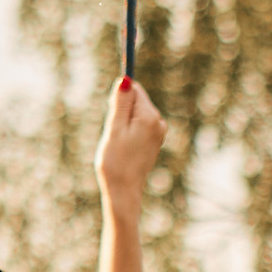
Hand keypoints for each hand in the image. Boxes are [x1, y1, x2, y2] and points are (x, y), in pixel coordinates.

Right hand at [94, 77, 165, 210]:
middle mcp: (159, 123)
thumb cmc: (115, 161)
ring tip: (119, 144)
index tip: (112, 116)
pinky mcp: (155, 141)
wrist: (124, 191)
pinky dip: (128, 132)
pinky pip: (139, 126)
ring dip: (123, 123)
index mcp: (150, 117)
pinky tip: (125, 149)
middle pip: (135, 101)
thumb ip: (120, 103)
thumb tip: (125, 79)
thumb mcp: (114, 129)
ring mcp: (159, 133)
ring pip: (135, 114)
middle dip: (120, 112)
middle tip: (115, 134)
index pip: (134, 90)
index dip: (118, 100)